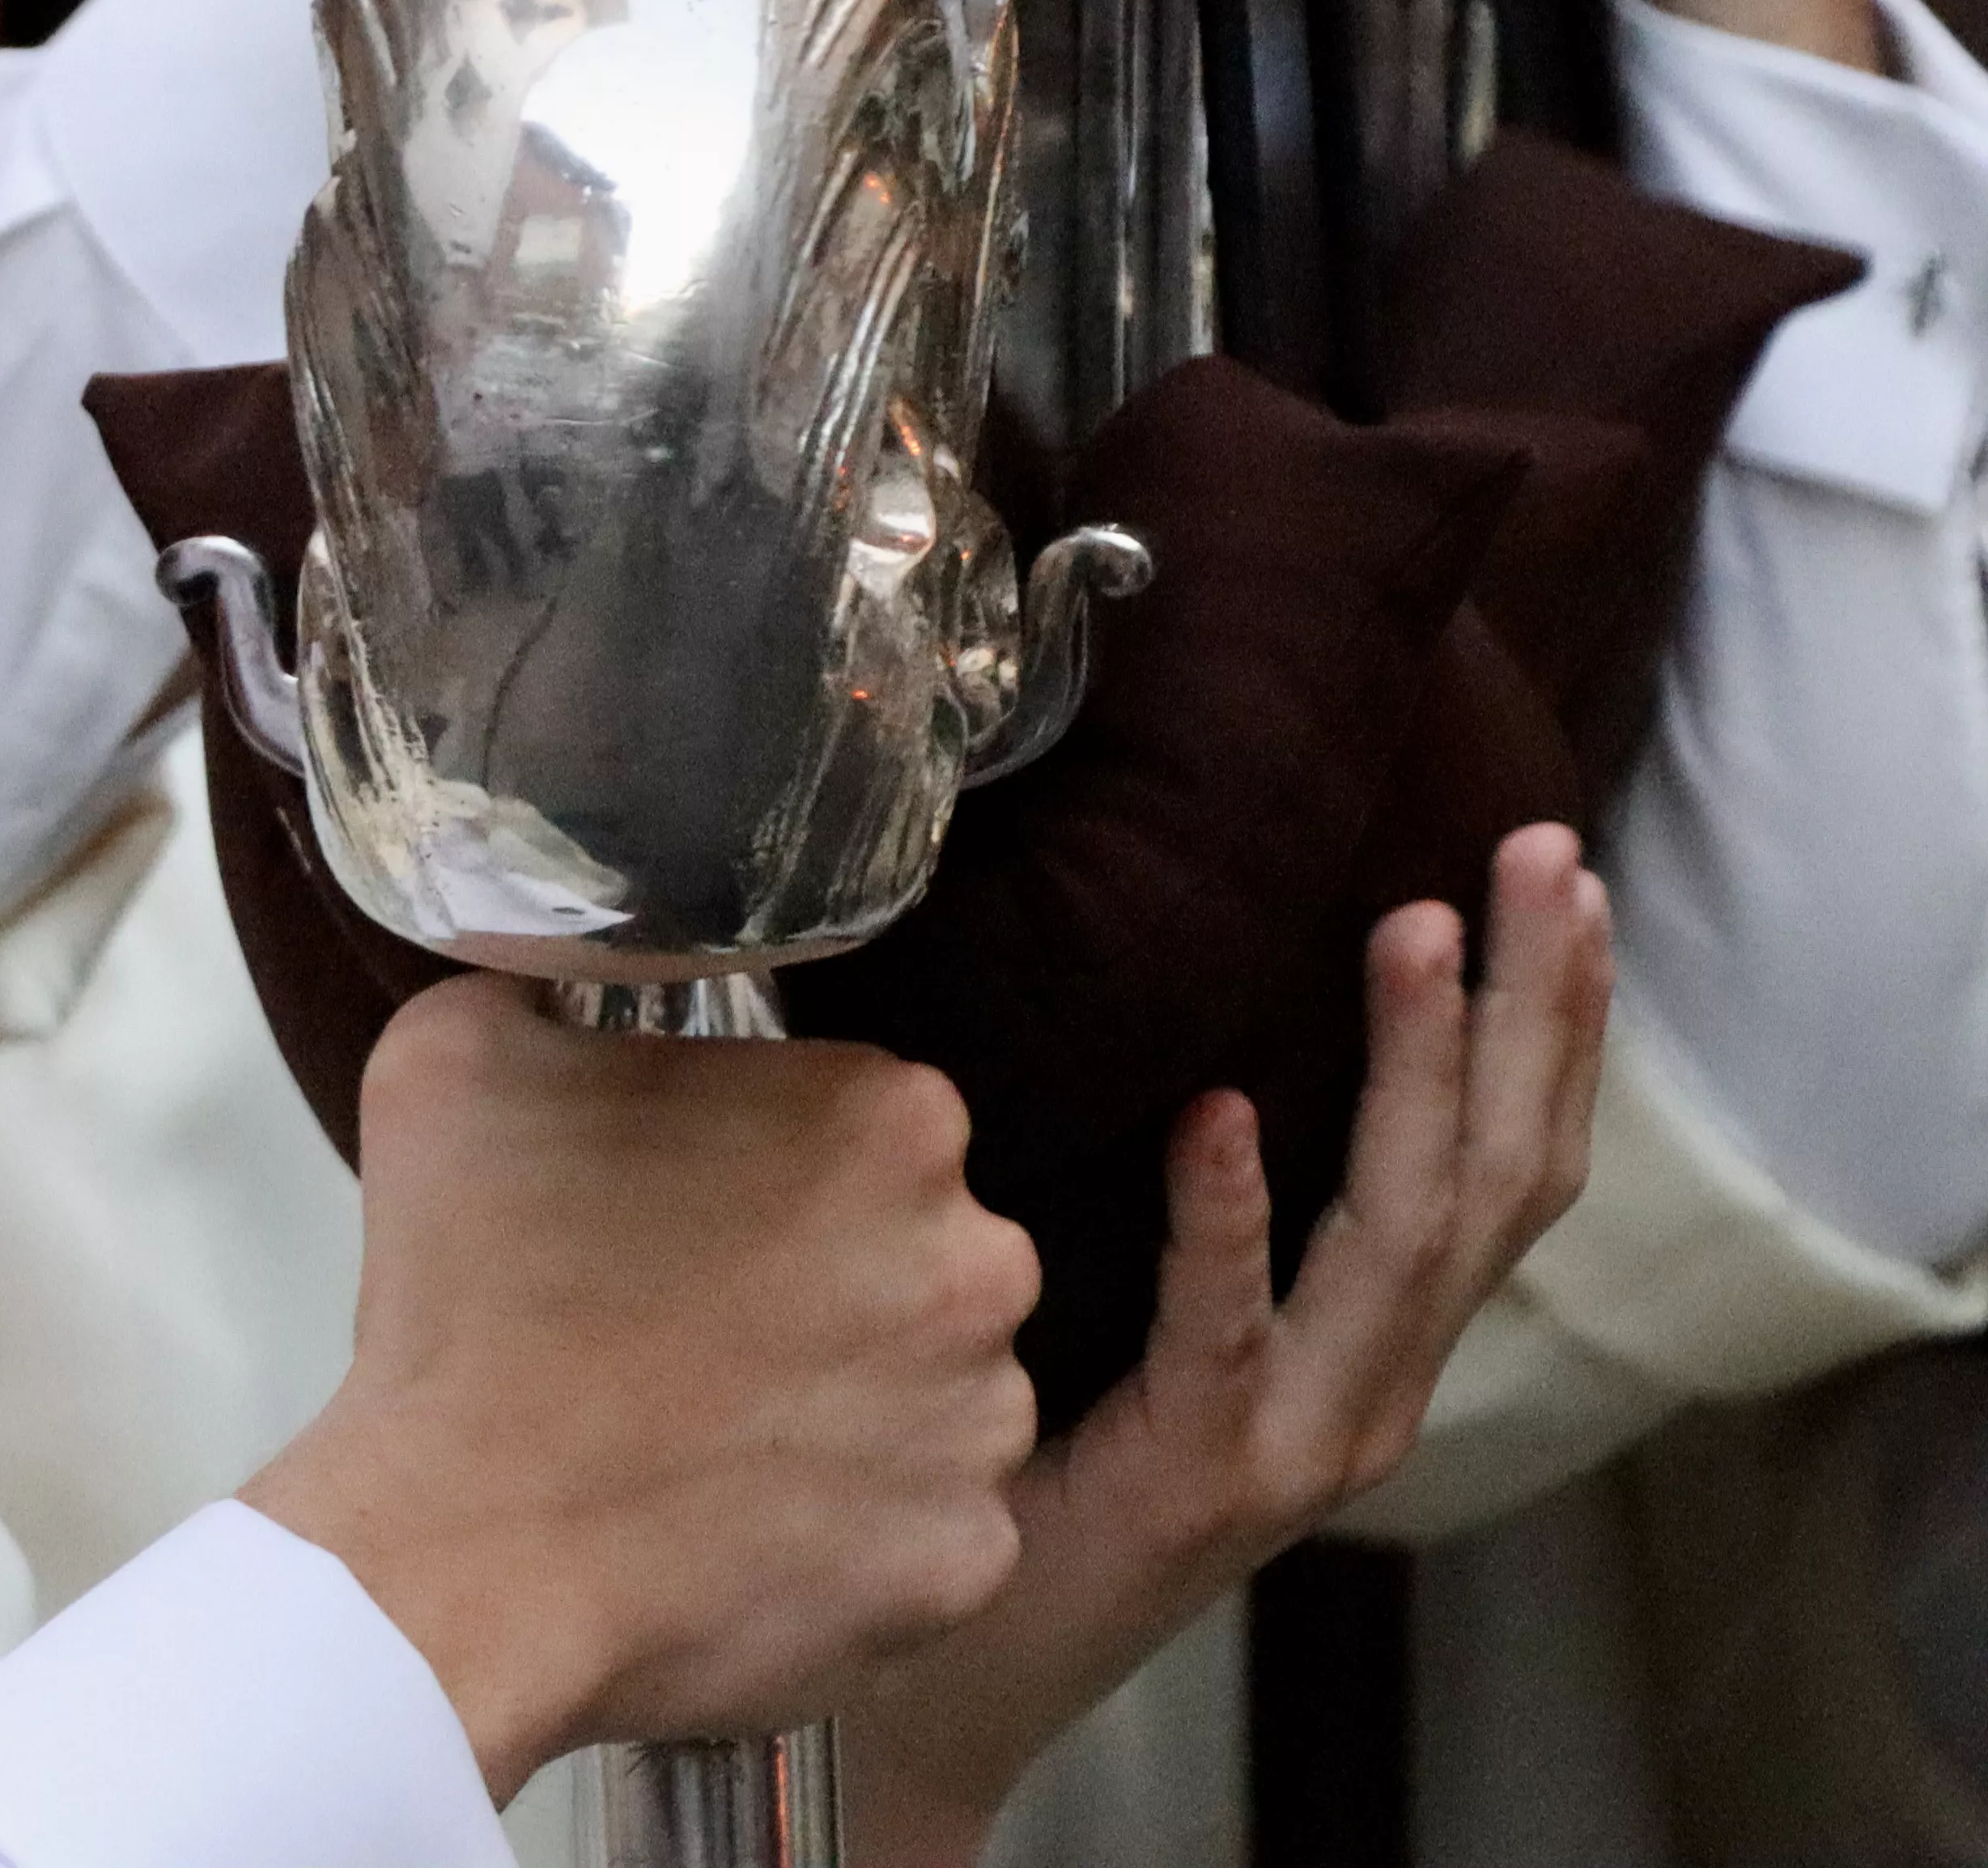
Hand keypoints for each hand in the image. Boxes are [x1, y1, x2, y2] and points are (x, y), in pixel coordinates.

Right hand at [244, 976, 1041, 1798]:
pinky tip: (740, 1522)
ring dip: (849, 1401)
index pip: (858, 1113)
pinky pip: (926, 1524)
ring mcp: (985, 1424)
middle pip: (920, 1247)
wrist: (463, 1558)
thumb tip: (570, 969)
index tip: (684, 1205)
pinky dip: (850, 1527)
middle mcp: (978, 1260)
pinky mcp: (968, 1562)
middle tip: (695, 1321)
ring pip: (936, 1388)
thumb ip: (552, 989)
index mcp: (887, 1117)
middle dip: (829, 1276)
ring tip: (709, 1433)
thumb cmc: (466, 1303)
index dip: (761, 1156)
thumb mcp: (457, 1054)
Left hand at [835, 827, 1613, 1867]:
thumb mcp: (1144, 1292)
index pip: (1505, 1161)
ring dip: (1418, 1075)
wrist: (953, 1656)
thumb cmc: (1028, 1442)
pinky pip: (1224, 1331)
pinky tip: (1213, 1112)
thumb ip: (1189, 1179)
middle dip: (1535, 1013)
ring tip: (1417, 930)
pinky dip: (1225, 1217)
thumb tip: (1178, 980)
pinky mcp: (1199, 1476)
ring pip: (1400, 1237)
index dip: (1553, 1026)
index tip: (1564, 879)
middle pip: (1494, 1178)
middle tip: (1545, 860)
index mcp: (1373, 1340)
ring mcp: (1300, 1438)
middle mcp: (1372, 1386)